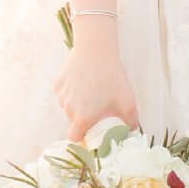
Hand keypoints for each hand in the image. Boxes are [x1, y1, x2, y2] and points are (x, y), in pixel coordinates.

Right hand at [54, 25, 138, 141]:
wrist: (96, 50)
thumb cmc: (112, 77)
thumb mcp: (128, 102)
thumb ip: (131, 122)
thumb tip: (130, 131)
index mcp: (83, 117)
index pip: (75, 137)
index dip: (83, 136)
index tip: (91, 129)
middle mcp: (68, 109)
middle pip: (74, 120)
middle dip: (84, 116)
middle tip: (98, 105)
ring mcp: (61, 96)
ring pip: (68, 106)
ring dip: (78, 103)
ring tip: (92, 89)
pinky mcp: (58, 83)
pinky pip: (64, 93)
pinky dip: (72, 90)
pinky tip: (83, 80)